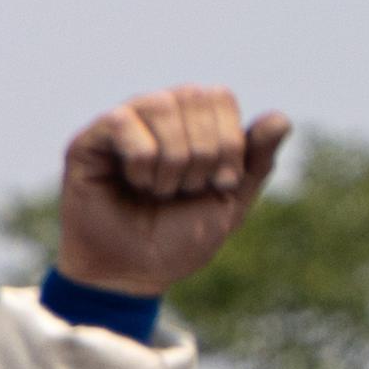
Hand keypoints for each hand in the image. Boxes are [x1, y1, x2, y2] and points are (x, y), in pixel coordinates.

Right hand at [54, 89, 286, 295]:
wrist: (133, 273)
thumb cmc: (180, 236)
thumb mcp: (231, 199)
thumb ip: (257, 159)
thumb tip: (279, 118)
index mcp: (194, 121)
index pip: (219, 96)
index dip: (229, 139)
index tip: (221, 183)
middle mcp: (159, 114)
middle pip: (195, 95)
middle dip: (203, 151)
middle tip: (187, 189)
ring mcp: (124, 124)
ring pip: (162, 104)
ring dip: (173, 157)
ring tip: (162, 189)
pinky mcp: (89, 141)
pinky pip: (123, 120)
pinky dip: (142, 157)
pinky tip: (136, 182)